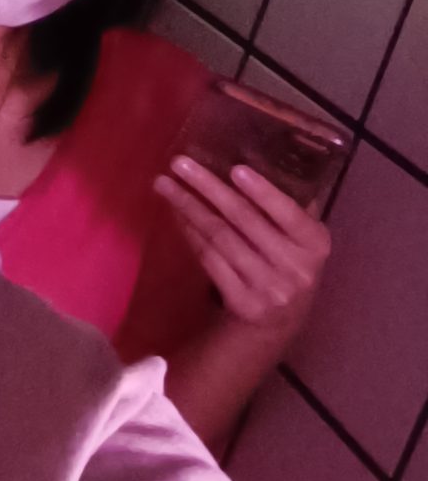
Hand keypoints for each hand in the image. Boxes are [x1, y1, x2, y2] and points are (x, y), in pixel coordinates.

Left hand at [154, 153, 330, 340]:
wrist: (278, 322)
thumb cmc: (287, 263)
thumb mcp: (300, 239)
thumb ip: (285, 209)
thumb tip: (252, 158)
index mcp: (315, 245)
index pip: (289, 215)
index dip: (263, 193)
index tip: (235, 170)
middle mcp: (295, 268)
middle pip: (244, 221)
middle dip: (208, 188)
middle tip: (179, 163)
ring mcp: (268, 288)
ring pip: (220, 238)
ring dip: (188, 207)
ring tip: (165, 184)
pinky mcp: (242, 302)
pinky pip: (209, 258)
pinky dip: (189, 232)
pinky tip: (175, 212)